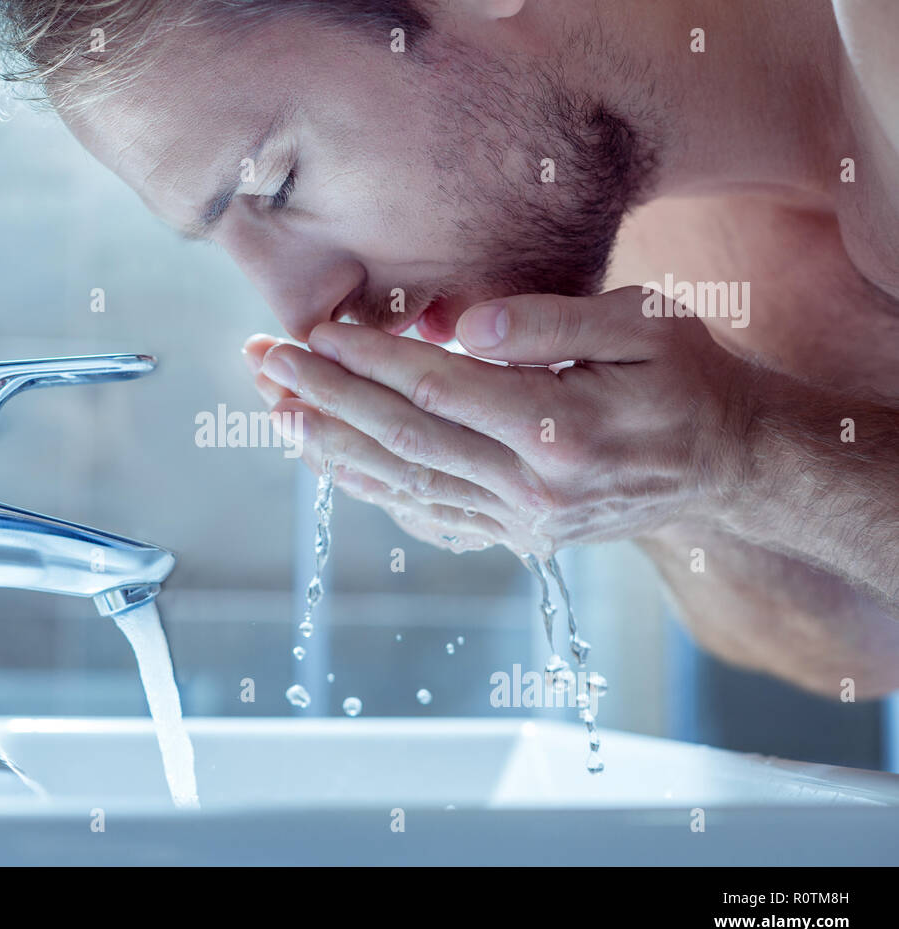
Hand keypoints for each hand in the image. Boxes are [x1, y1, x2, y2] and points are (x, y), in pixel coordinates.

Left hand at [243, 286, 753, 555]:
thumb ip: (552, 322)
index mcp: (562, 428)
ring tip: (276, 410)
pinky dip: (374, 489)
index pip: (440, 389)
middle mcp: (534, 487)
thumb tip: (467, 326)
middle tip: (267, 364)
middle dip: (328, 399)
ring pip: (406, 484)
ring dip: (333, 448)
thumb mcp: (643, 324)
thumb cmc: (688, 379)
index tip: (315, 331)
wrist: (729, 465)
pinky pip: (429, 515)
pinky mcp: (519, 537)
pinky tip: (330, 462)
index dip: (370, 360)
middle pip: (406, 440)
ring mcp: (523, 522)